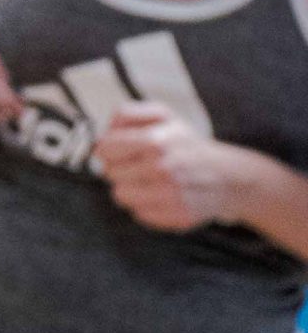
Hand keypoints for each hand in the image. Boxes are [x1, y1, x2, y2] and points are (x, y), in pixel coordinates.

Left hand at [97, 103, 241, 231]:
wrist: (230, 177)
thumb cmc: (188, 144)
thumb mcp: (162, 115)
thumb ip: (127, 115)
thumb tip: (103, 136)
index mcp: (156, 142)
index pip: (105, 150)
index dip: (107, 150)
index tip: (115, 151)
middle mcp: (163, 169)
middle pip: (111, 174)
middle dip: (120, 168)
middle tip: (138, 165)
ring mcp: (172, 196)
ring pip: (121, 196)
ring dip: (130, 189)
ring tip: (148, 181)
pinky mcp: (178, 217)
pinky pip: (140, 214)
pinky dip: (147, 206)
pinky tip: (161, 196)